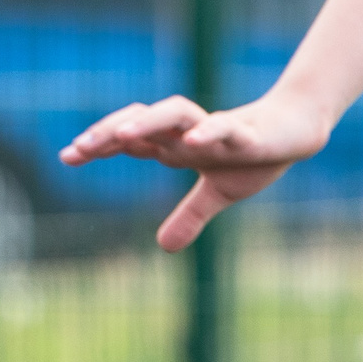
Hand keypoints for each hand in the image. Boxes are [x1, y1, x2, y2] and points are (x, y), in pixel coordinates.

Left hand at [59, 87, 332, 251]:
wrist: (295, 132)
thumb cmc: (250, 156)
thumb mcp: (217, 194)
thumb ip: (188, 216)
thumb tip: (163, 247)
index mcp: (175, 143)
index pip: (129, 138)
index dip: (99, 144)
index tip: (66, 156)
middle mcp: (187, 131)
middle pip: (142, 120)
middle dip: (110, 130)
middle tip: (78, 148)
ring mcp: (213, 127)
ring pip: (174, 114)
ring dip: (147, 122)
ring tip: (121, 136)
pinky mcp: (244, 131)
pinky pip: (222, 127)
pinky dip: (205, 132)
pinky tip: (188, 144)